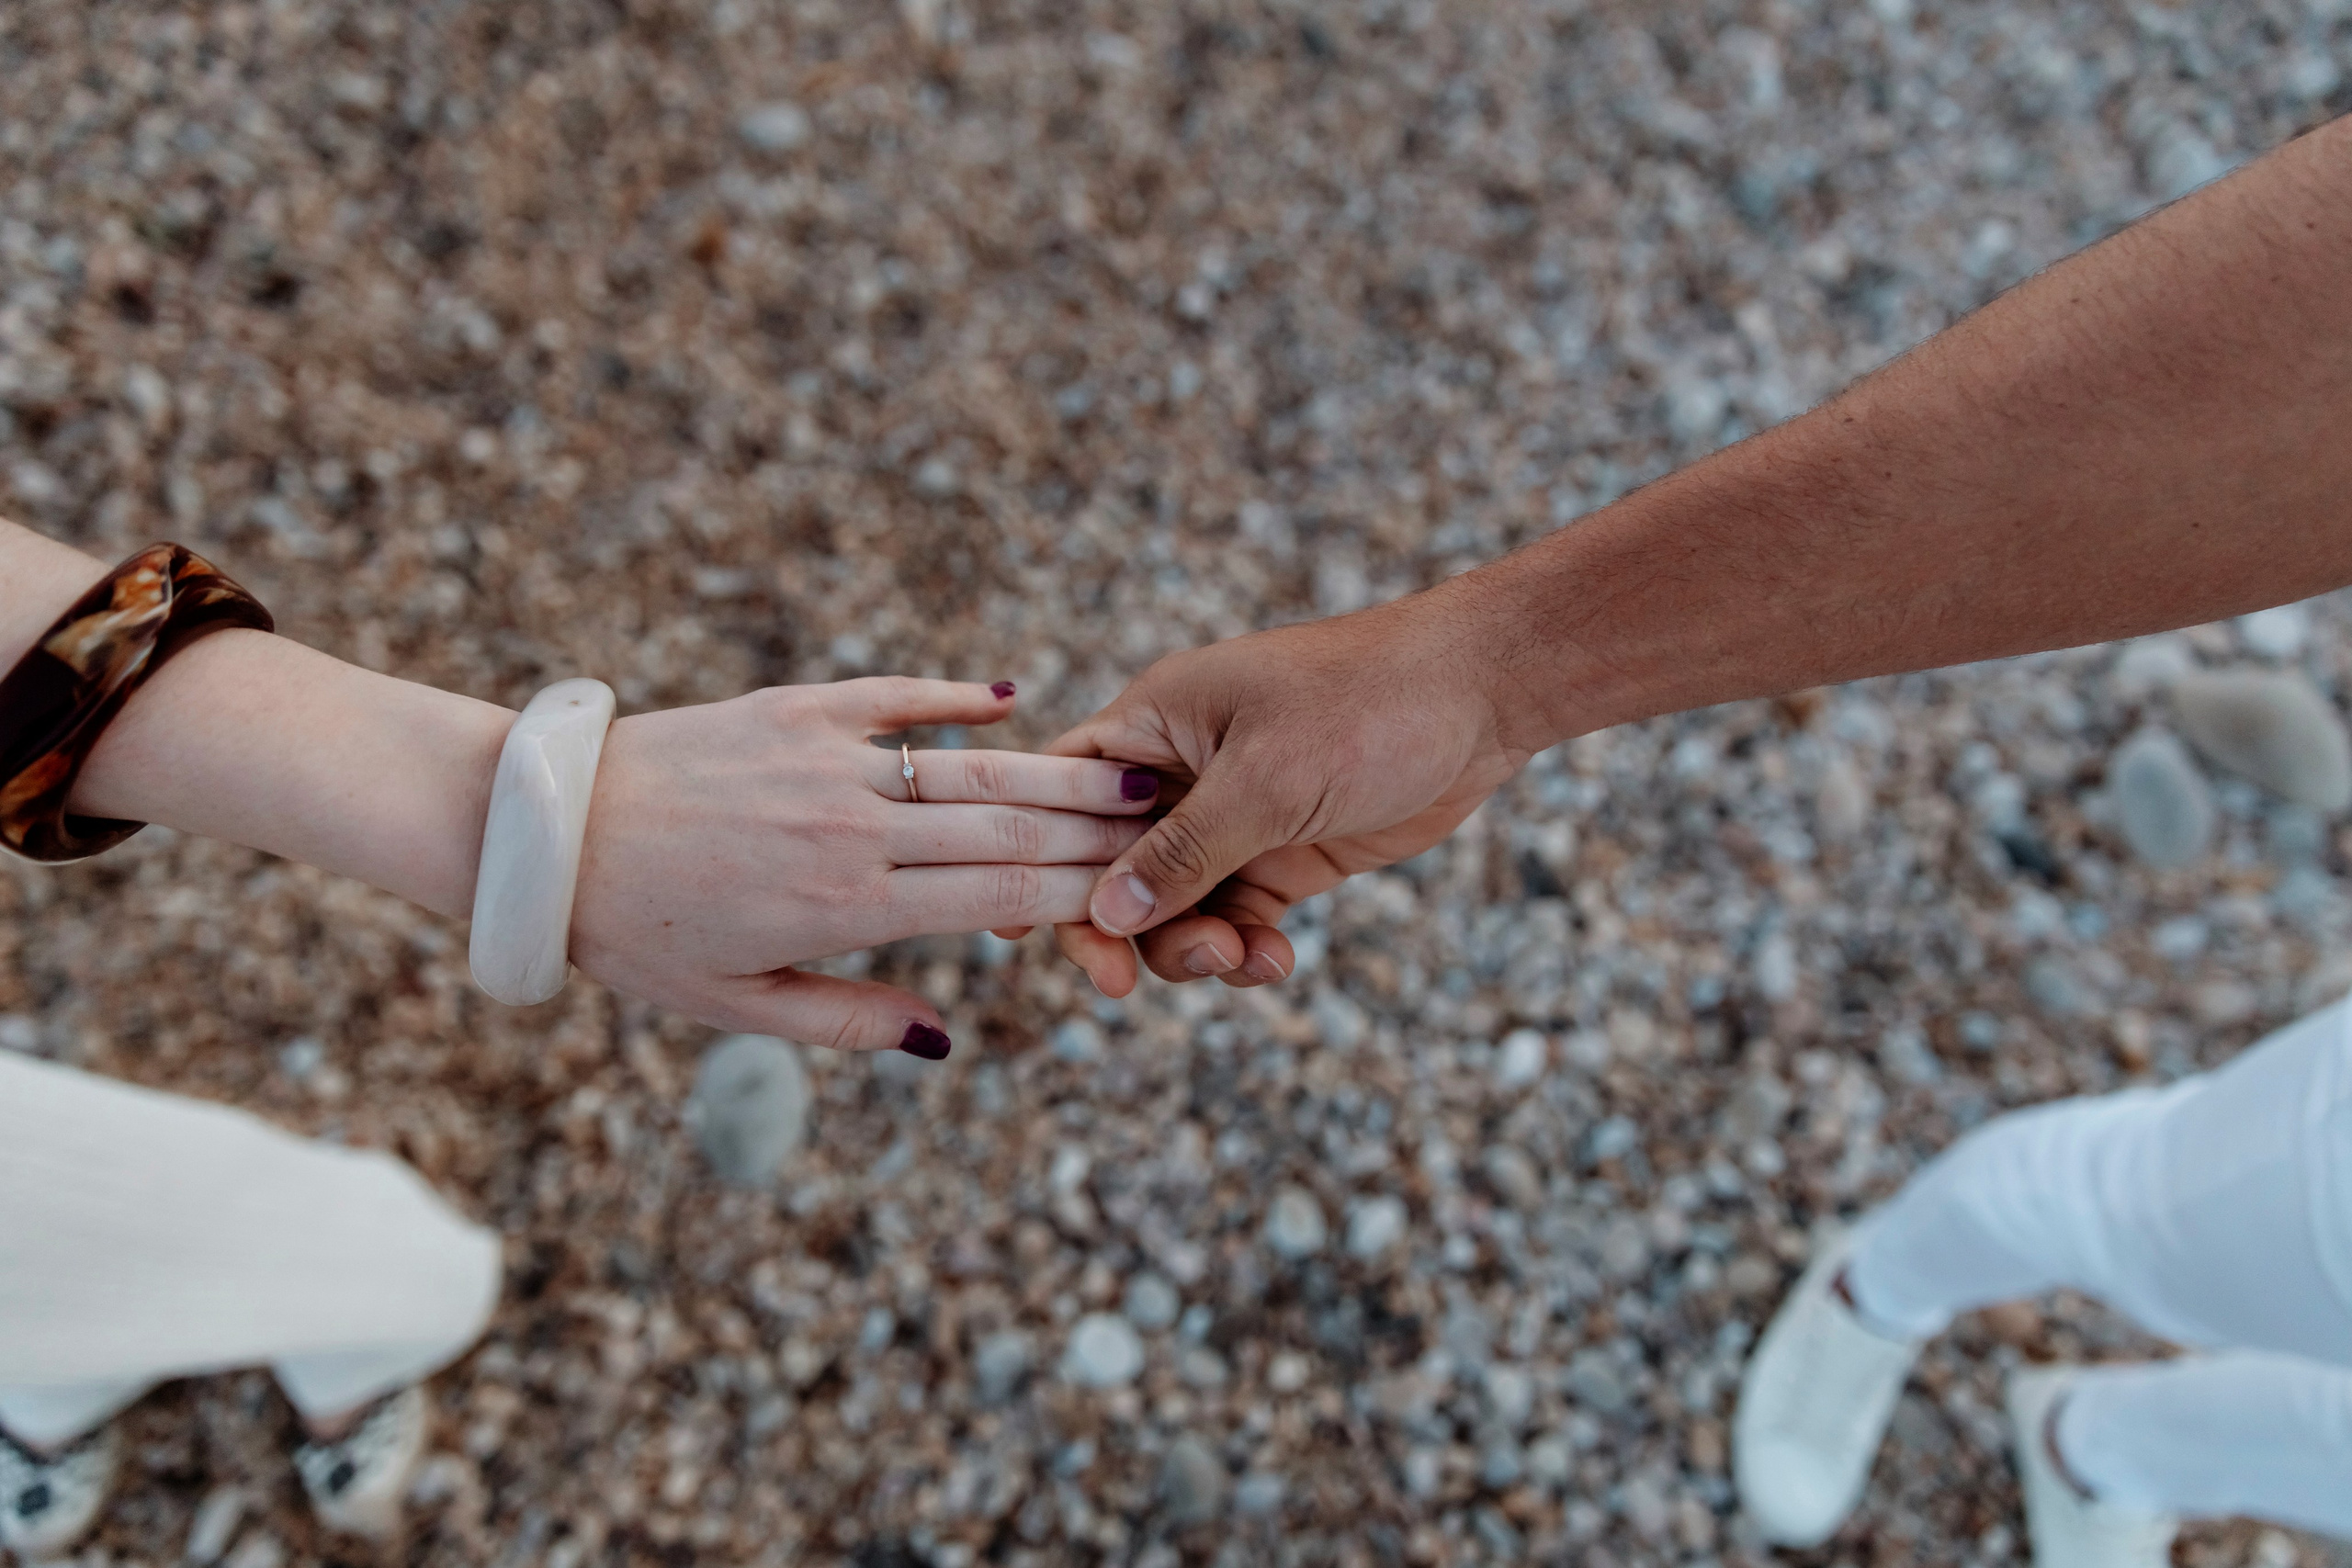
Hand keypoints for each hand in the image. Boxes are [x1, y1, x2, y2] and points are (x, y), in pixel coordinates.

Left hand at [567, 677, 1159, 1053]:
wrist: (546, 836)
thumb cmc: (636, 933)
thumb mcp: (735, 1006)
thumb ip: (847, 1020)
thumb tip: (944, 1039)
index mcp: (846, 909)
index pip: (1000, 901)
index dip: (1083, 895)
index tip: (1145, 891)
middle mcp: (851, 830)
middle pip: (1009, 829)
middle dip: (1100, 830)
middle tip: (1172, 825)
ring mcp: (825, 761)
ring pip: (971, 767)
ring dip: (1058, 769)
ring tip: (1129, 770)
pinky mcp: (793, 707)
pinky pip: (893, 697)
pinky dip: (953, 697)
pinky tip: (1008, 699)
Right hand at [1037, 588, 1539, 995]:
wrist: (1483, 695)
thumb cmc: (1367, 704)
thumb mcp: (1266, 780)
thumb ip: (1185, 853)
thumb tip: (1107, 915)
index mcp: (1153, 722)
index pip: (1059, 792)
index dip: (1030, 856)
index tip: (1015, 929)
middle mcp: (1180, 770)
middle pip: (1110, 865)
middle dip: (1120, 926)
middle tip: (1124, 987)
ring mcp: (1234, 814)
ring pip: (1174, 904)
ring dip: (1192, 946)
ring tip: (1241, 960)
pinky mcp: (1285, 850)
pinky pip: (1237, 915)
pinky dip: (1245, 947)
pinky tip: (1273, 960)